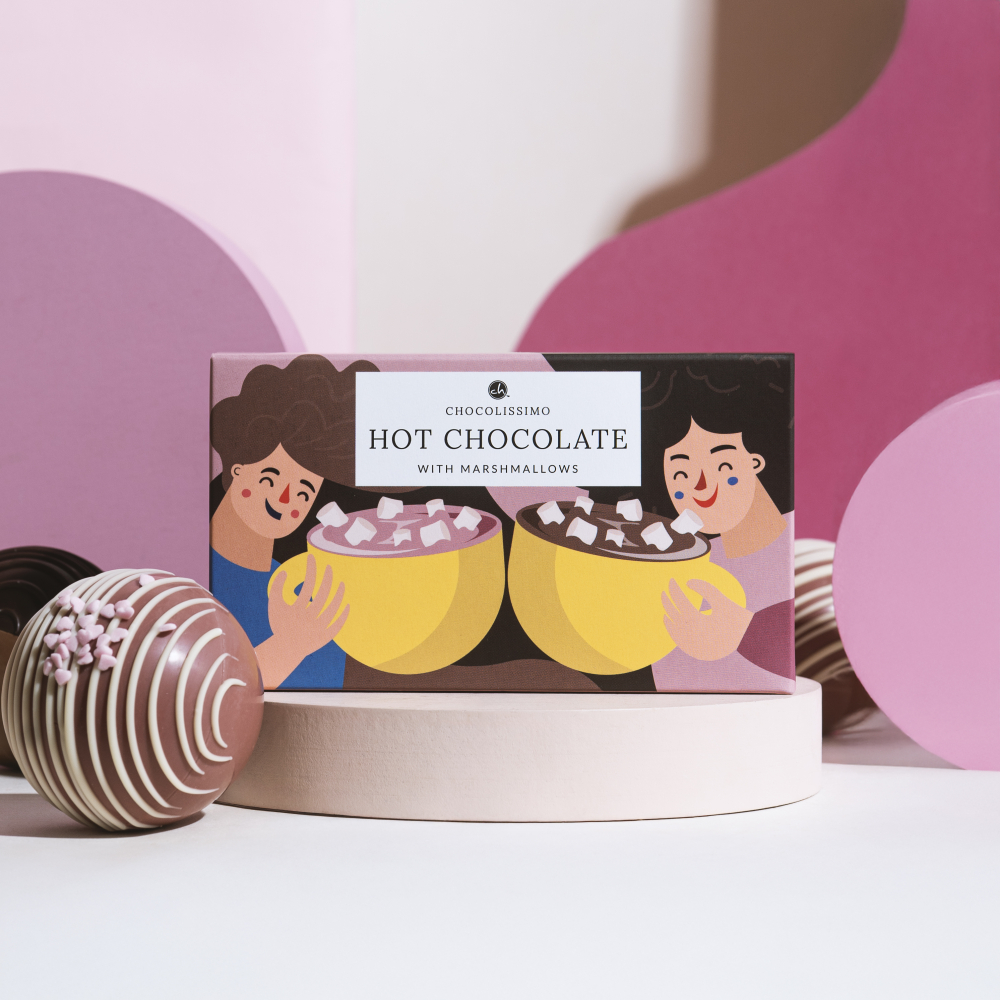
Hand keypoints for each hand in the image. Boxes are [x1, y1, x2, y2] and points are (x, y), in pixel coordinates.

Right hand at [255, 555, 348, 687]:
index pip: (307, 584)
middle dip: (327, 578)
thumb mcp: (274, 606)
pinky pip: (337, 625)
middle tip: (329, 567)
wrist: (285, 650)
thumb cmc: (280, 624)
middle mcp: (308, 619)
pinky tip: (347, 605)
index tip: (312, 558)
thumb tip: (285, 571)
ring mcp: (318, 629)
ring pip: (333, 609)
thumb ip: (277, 587)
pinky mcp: (325, 638)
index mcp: (296, 609)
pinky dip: (343, 616)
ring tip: (341, 583)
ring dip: (339, 595)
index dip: (311, 569)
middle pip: (323, 594)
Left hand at [661, 578, 751, 660]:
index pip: (681, 602)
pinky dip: (673, 631)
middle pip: (674, 615)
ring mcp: (694, 646)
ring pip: (673, 629)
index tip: (671, 580)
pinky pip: (679, 641)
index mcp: (700, 622)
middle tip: (665, 591)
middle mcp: (694, 636)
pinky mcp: (696, 652)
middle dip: (668, 602)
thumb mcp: (722, 600)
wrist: (749, 640)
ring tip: (666, 604)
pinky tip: (670, 621)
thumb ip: (705, 589)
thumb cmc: (736, 618)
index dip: (675, 590)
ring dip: (668, 616)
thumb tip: (687, 582)